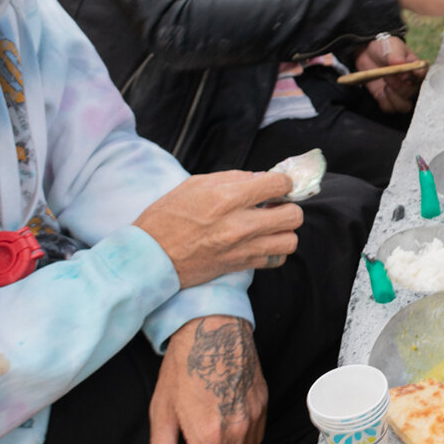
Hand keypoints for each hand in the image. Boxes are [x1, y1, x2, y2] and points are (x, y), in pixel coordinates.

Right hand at [134, 172, 302, 287]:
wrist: (150, 257)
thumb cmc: (167, 217)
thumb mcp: (195, 185)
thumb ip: (232, 178)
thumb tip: (260, 177)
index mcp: (226, 198)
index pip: (278, 184)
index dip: (284, 182)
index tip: (278, 185)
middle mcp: (239, 225)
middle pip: (293, 215)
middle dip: (288, 206)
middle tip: (275, 205)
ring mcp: (242, 248)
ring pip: (291, 240)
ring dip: (285, 230)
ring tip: (270, 225)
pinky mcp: (240, 266)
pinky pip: (276, 260)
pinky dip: (275, 251)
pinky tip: (262, 242)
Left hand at [143, 316, 267, 443]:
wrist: (214, 328)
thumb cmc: (184, 366)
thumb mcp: (162, 409)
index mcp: (210, 437)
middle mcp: (238, 431)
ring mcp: (254, 417)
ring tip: (206, 442)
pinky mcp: (263, 404)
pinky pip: (256, 437)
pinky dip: (240, 443)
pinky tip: (223, 426)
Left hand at [354, 34, 424, 113]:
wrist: (369, 53)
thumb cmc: (386, 48)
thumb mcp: (392, 46)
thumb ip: (396, 55)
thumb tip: (401, 64)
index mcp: (417, 69)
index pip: (422, 77)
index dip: (413, 77)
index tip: (402, 72)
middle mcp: (412, 84)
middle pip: (411, 94)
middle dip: (398, 86)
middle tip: (387, 75)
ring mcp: (401, 93)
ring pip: (403, 106)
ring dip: (393, 99)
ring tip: (385, 87)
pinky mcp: (388, 99)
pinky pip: (389, 108)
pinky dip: (384, 102)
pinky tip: (380, 92)